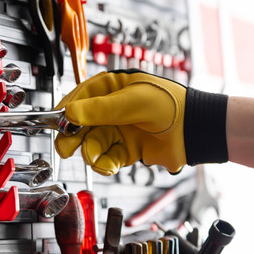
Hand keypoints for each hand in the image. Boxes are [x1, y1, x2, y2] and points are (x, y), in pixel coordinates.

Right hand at [55, 70, 188, 174]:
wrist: (194, 131)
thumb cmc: (171, 105)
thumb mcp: (133, 101)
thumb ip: (101, 109)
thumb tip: (70, 113)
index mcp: (112, 88)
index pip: (80, 97)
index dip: (67, 111)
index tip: (58, 123)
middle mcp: (112, 109)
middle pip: (81, 124)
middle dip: (73, 136)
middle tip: (66, 147)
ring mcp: (119, 129)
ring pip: (92, 143)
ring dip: (91, 153)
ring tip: (95, 158)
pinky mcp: (127, 150)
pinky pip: (107, 158)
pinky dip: (105, 164)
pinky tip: (109, 166)